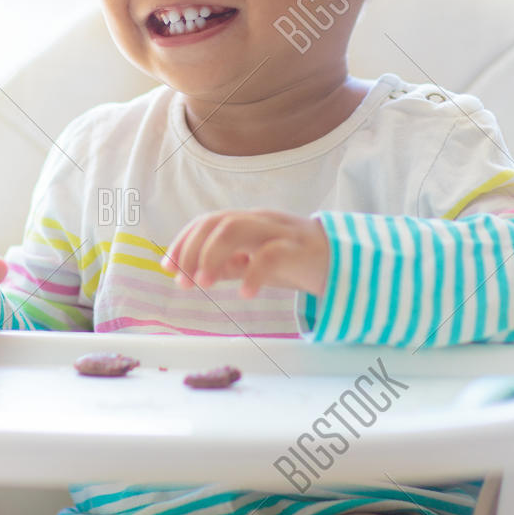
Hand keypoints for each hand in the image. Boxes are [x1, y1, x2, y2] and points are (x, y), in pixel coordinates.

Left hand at [161, 209, 329, 298]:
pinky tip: (245, 294)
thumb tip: (193, 272)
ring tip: (205, 285)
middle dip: (194, 250)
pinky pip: (271, 254)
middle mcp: (260, 221)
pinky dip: (253, 273)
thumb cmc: (296, 261)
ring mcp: (280, 231)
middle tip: (184, 282)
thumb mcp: (256, 262)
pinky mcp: (299, 249)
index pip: (207, 221)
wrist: (346, 261)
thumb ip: (229, 264)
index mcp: (247, 222)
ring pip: (237, 229)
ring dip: (213, 256)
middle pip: (217, 222)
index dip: (184, 241)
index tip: (168, 267)